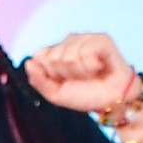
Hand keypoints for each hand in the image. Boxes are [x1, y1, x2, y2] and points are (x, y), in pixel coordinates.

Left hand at [21, 30, 140, 118]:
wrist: (113, 103)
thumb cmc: (86, 96)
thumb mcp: (55, 94)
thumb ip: (38, 80)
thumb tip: (29, 63)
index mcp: (57, 51)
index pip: (40, 57)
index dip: (52, 75)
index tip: (66, 81)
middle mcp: (70, 42)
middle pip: (54, 57)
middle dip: (67, 75)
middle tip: (82, 80)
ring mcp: (86, 39)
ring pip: (69, 56)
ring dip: (81, 73)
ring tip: (93, 75)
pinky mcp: (102, 40)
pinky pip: (86, 52)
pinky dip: (92, 67)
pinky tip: (101, 68)